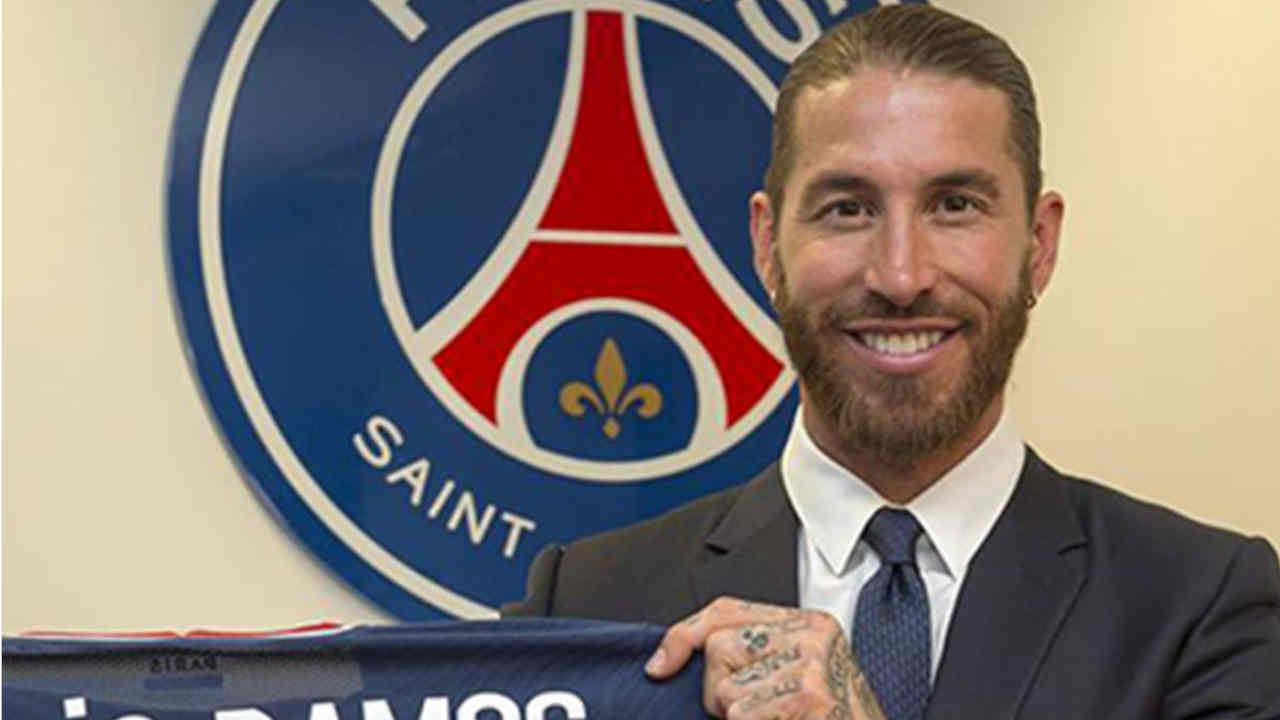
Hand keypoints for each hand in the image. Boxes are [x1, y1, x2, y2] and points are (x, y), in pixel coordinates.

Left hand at [645, 596, 886, 719]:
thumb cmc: (823, 716)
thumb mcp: (788, 675)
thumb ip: (741, 654)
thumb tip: (661, 663)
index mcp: (809, 622)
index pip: (725, 610)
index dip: (683, 636)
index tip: (659, 668)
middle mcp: (815, 634)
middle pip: (719, 647)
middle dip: (716, 690)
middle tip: (749, 712)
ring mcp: (815, 664)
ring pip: (727, 689)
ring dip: (736, 718)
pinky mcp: (810, 695)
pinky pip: (742, 715)